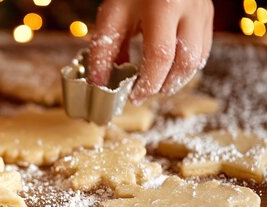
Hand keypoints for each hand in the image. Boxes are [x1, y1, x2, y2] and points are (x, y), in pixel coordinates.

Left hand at [87, 0, 213, 104]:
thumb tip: (99, 85)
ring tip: (155, 84)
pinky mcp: (207, 15)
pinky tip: (167, 69)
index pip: (160, 56)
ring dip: (177, 78)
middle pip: (186, 61)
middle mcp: (190, 9)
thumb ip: (105, 50)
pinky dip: (185, 65)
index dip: (148, 83)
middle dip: (164, 85)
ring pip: (198, 58)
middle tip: (144, 93)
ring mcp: (203, 11)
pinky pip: (202, 49)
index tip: (134, 97)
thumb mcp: (112, 15)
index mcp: (163, 6)